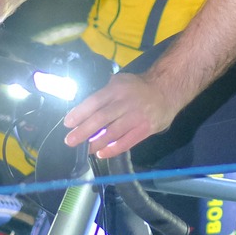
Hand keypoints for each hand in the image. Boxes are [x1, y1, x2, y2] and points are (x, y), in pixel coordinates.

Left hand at [62, 72, 184, 157]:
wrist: (167, 89)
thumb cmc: (138, 87)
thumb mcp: (121, 81)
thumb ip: (105, 93)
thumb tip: (86, 107)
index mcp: (116, 89)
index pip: (94, 102)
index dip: (80, 113)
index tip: (68, 123)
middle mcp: (125, 102)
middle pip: (100, 118)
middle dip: (83, 131)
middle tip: (70, 141)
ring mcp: (136, 116)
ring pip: (112, 132)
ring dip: (96, 142)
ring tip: (84, 150)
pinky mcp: (145, 128)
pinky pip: (127, 141)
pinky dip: (113, 149)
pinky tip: (102, 153)